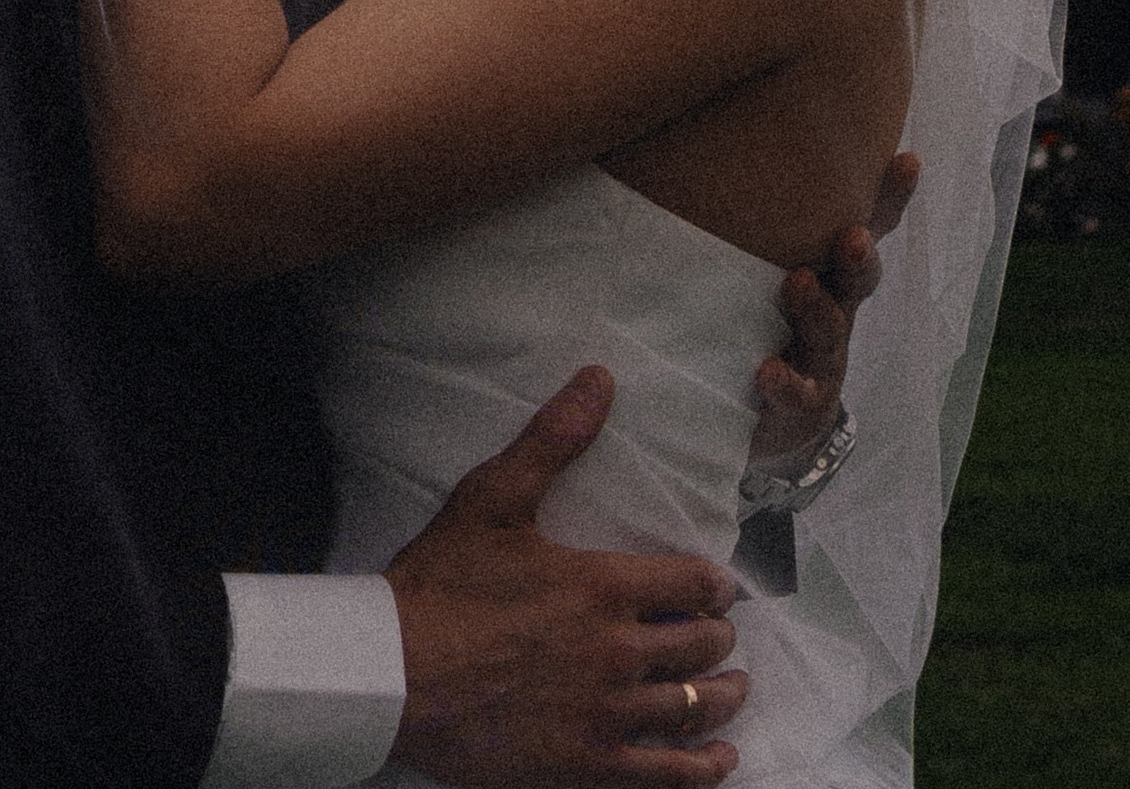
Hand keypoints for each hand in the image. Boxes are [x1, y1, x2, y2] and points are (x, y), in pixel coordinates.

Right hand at [387, 371, 742, 786]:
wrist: (396, 675)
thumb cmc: (443, 585)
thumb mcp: (494, 498)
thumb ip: (553, 440)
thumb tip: (600, 379)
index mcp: (603, 586)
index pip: (691, 584)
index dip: (715, 584)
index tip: (721, 587)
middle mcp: (618, 651)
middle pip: (700, 647)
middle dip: (719, 637)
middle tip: (720, 634)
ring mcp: (606, 714)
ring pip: (692, 707)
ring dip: (723, 697)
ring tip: (733, 689)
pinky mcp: (587, 765)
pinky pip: (665, 772)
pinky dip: (702, 767)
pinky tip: (719, 757)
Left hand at [747, 151, 917, 468]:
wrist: (771, 419)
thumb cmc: (763, 317)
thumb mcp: (763, 264)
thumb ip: (748, 219)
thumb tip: (694, 138)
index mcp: (831, 269)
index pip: (869, 227)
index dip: (891, 197)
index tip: (908, 159)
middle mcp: (837, 309)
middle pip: (858, 279)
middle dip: (859, 256)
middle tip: (853, 235)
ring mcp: (823, 359)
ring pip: (831, 331)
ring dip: (818, 307)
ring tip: (799, 282)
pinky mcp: (802, 404)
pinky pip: (796, 393)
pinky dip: (783, 381)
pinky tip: (766, 371)